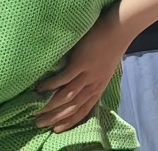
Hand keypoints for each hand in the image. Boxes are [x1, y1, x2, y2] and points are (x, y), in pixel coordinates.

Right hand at [35, 4, 132, 131]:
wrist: (120, 28)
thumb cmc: (112, 43)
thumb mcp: (105, 67)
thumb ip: (92, 76)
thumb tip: (79, 81)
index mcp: (99, 86)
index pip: (84, 110)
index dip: (70, 121)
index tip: (57, 129)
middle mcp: (93, 84)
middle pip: (73, 108)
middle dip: (56, 118)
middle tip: (40, 124)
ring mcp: (87, 75)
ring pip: (67, 97)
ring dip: (51, 106)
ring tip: (37, 111)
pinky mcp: (80, 63)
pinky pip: (63, 79)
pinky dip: (50, 85)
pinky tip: (40, 89)